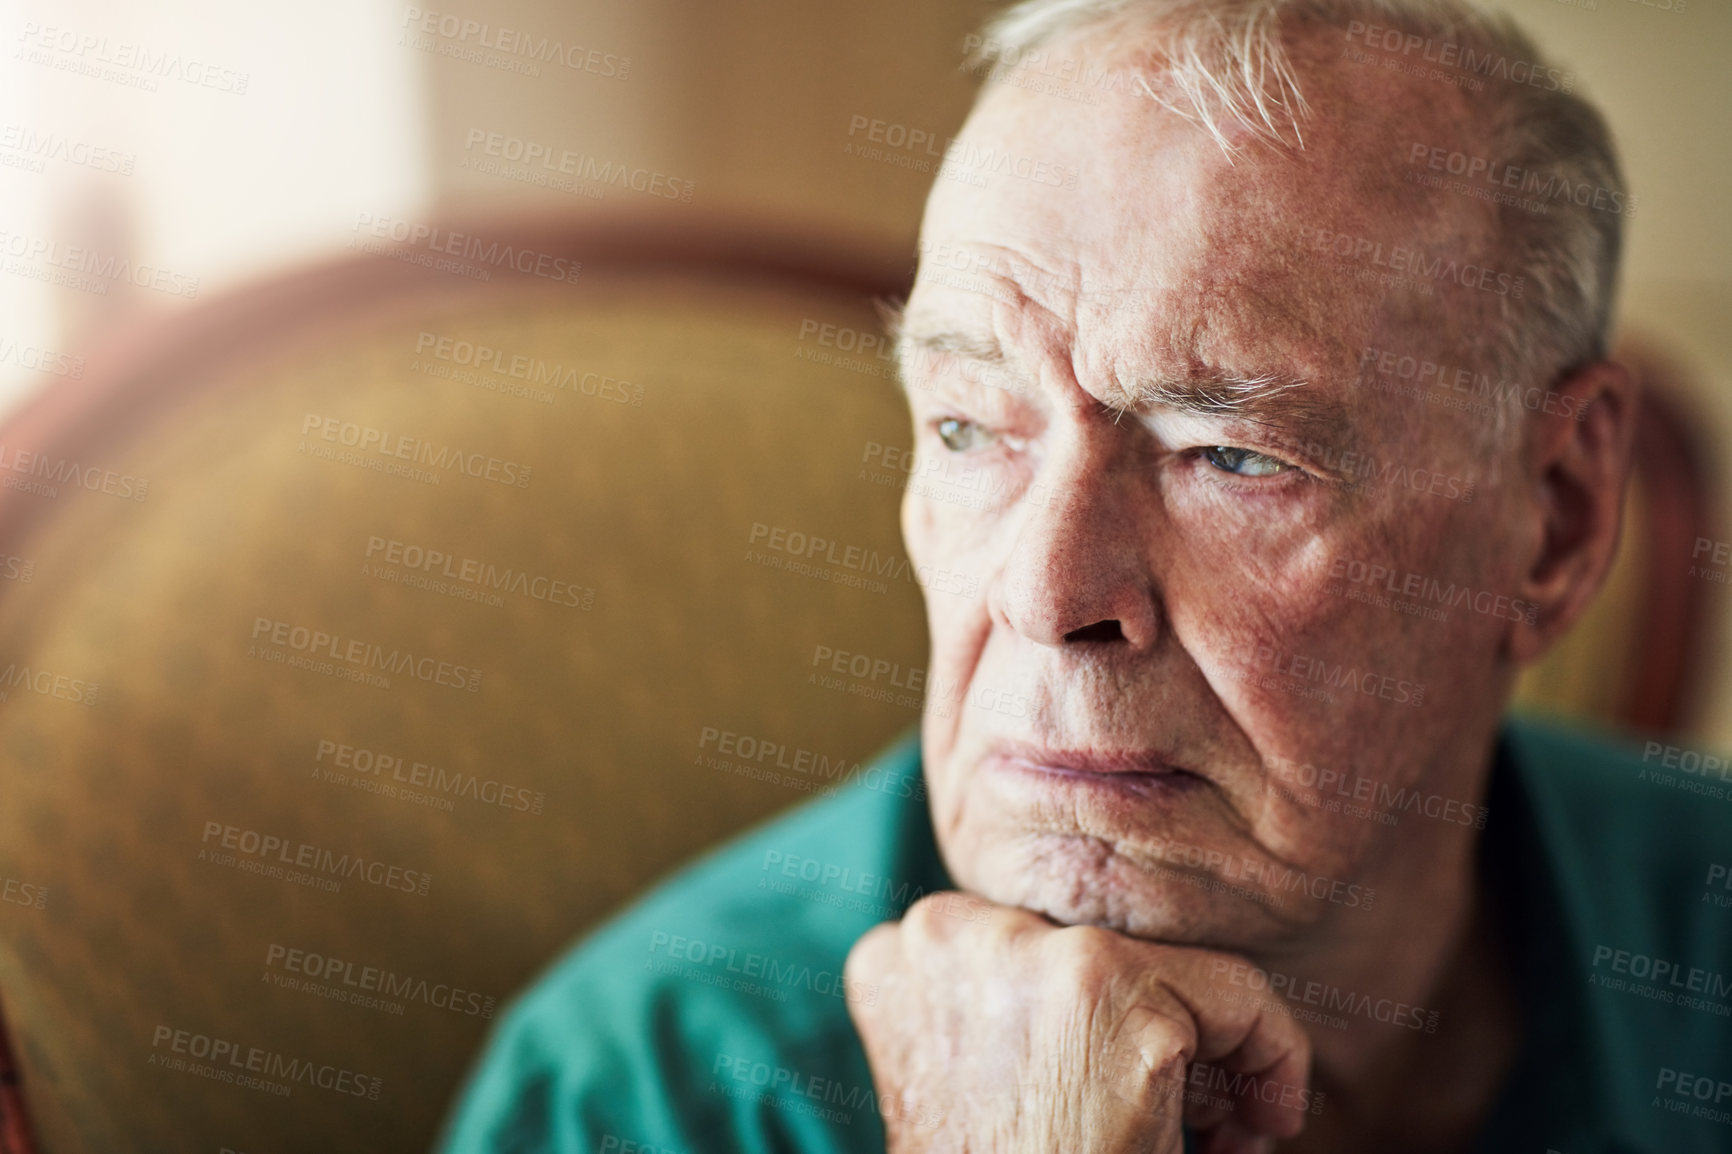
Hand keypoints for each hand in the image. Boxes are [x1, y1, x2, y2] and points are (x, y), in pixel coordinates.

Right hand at [844, 892, 1314, 1153]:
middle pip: (1106, 942)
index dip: (1091, 1020)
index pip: (1041, 936)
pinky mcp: (1110, 991)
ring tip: (1206, 1131)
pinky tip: (1252, 1134)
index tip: (1112, 1092)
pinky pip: (1241, 998)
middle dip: (1155, 1025)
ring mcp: (1030, 953)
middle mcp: (950, 931)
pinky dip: (1275, 1065)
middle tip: (1176, 1119)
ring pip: (1178, 962)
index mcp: (907, 953)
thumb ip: (997, 996)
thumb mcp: (964, 1073)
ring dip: (1214, 1052)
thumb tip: (1096, 965)